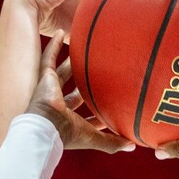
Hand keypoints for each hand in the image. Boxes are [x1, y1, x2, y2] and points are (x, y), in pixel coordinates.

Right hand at [25, 31, 134, 152]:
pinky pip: (48, 58)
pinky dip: (54, 46)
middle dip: (86, 83)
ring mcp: (52, 90)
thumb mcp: (94, 138)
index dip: (98, 111)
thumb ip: (113, 143)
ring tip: (82, 48)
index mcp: (72, 121)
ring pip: (64, 73)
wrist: (46, 126)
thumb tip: (133, 146)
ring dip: (72, 62)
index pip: (88, 115)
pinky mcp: (45, 78)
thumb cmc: (67, 134)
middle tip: (99, 72)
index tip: (111, 103)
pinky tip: (61, 32)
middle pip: (76, 91)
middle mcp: (62, 105)